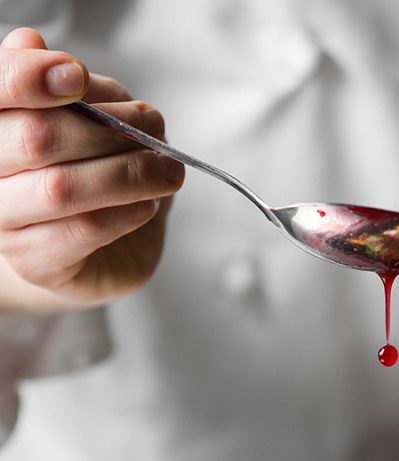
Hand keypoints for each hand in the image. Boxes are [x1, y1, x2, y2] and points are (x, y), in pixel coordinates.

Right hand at [0, 27, 184, 311]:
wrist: (95, 248)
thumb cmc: (86, 173)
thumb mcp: (82, 119)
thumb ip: (63, 88)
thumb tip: (34, 44)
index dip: (28, 77)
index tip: (76, 76)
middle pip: (35, 138)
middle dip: (107, 129)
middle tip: (155, 128)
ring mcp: (5, 222)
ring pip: (61, 189)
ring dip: (129, 174)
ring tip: (167, 171)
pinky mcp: (36, 263)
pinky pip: (84, 231)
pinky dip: (125, 212)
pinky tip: (149, 204)